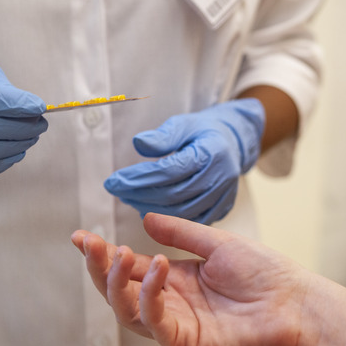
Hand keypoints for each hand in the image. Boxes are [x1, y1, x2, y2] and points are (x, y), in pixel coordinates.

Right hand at [70, 213, 311, 345]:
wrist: (297, 303)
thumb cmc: (265, 274)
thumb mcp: (216, 244)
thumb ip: (180, 233)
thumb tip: (145, 219)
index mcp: (174, 280)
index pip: (128, 268)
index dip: (103, 253)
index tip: (81, 235)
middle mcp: (170, 304)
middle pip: (118, 292)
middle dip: (99, 268)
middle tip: (89, 243)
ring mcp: (176, 326)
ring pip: (127, 311)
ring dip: (117, 281)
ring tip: (121, 252)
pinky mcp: (187, 344)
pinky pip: (156, 324)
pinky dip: (150, 296)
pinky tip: (157, 268)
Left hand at [103, 99, 264, 223]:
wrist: (232, 144)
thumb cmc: (202, 132)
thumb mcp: (184, 124)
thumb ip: (163, 136)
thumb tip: (138, 143)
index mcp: (212, 153)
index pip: (169, 170)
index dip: (139, 178)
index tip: (113, 181)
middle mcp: (220, 178)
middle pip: (173, 194)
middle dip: (139, 194)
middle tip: (117, 191)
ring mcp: (223, 197)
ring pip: (181, 212)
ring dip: (150, 209)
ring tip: (129, 199)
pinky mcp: (221, 210)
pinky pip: (191, 221)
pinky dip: (168, 220)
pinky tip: (149, 211)